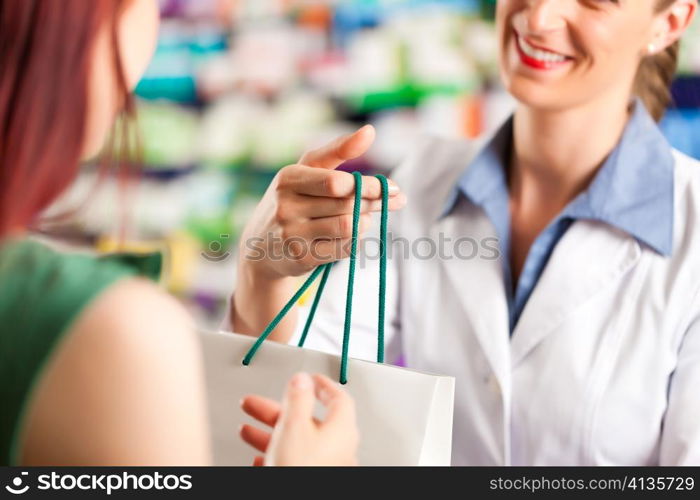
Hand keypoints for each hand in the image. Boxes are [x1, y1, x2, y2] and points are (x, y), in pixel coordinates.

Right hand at [238, 125, 406, 280]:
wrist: (263, 248)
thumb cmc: (294, 200)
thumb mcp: (308, 171)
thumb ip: (338, 150)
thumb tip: (370, 131)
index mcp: (288, 178)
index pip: (337, 183)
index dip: (370, 186)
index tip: (394, 188)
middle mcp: (286, 206)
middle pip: (347, 205)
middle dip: (374, 202)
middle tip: (394, 201)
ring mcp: (292, 234)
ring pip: (348, 227)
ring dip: (363, 222)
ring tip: (362, 218)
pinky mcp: (301, 258)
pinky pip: (343, 249)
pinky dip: (353, 241)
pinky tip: (347, 236)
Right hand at [239, 373, 358, 465]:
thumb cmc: (301, 470)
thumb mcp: (294, 426)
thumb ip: (298, 398)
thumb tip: (302, 379)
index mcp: (342, 429)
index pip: (338, 398)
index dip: (321, 385)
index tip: (309, 379)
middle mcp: (340, 448)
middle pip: (309, 420)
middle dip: (278, 410)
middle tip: (257, 403)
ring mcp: (328, 466)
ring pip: (297, 443)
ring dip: (271, 432)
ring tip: (247, 429)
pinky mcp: (313, 478)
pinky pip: (294, 462)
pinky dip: (276, 455)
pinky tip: (259, 458)